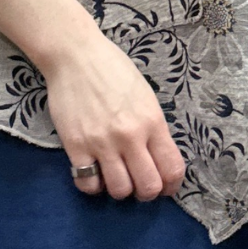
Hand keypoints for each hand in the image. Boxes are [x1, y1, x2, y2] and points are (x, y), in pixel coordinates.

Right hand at [44, 35, 188, 199]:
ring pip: (119, 190)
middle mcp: (130, 136)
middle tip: (140, 185)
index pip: (172, 168)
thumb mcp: (145, 96)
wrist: (75, 55)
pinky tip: (94, 173)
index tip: (166, 187)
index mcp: (152, 121)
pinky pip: (88, 183)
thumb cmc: (112, 70)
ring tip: (116, 178)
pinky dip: (93, 186)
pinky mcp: (75, 146)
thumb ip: (153, 128)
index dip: (172, 185)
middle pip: (148, 186)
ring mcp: (101, 142)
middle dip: (147, 192)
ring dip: (120, 190)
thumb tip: (158, 158)